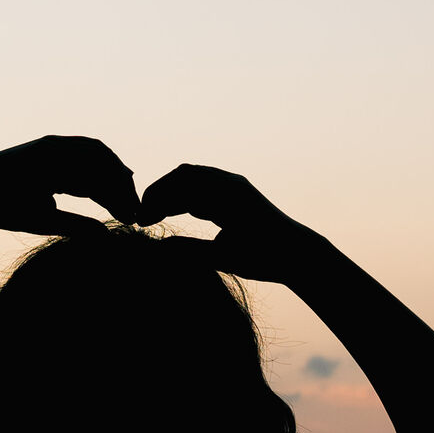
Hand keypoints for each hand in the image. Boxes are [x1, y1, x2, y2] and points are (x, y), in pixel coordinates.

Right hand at [0, 135, 141, 237]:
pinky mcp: (46, 148)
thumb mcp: (47, 218)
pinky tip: (115, 193)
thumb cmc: (3, 208)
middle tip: (137, 211)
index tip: (130, 215)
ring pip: (98, 156)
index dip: (116, 193)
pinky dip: (103, 173)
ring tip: (129, 205)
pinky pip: (83, 156)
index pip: (97, 175)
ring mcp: (53, 147)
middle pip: (103, 163)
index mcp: (59, 167)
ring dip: (117, 179)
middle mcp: (59, 152)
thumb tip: (104, 235)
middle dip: (122, 186)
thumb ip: (75, 223)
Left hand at [135, 163, 323, 282]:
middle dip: (157, 191)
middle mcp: (227, 185)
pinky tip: (161, 211)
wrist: (294, 258)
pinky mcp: (238, 190)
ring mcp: (234, 185)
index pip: (184, 187)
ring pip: (188, 174)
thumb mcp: (216, 254)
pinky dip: (176, 193)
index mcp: (223, 197)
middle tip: (139, 214)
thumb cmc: (261, 258)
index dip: (160, 199)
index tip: (143, 218)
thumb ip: (190, 248)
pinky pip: (200, 182)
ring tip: (146, 212)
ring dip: (163, 190)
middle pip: (182, 175)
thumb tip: (161, 246)